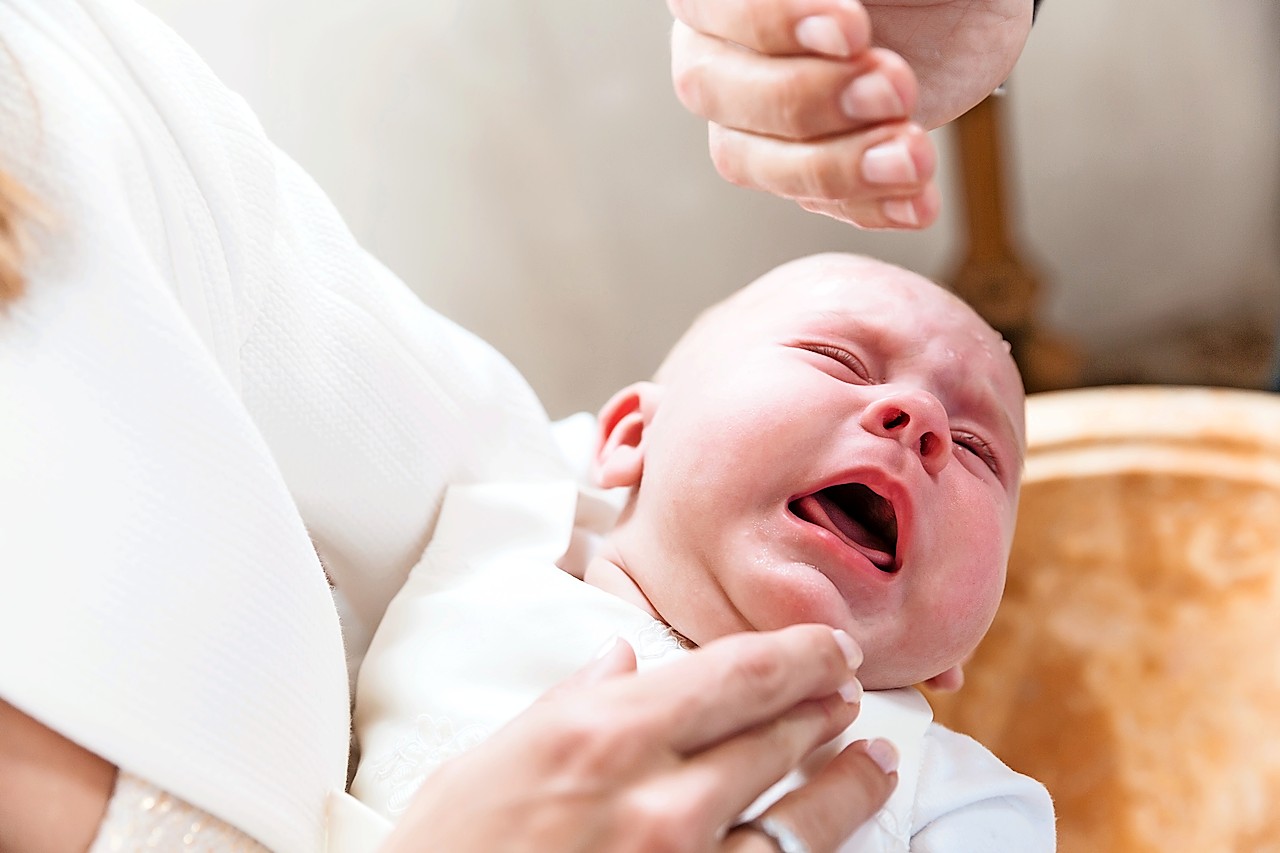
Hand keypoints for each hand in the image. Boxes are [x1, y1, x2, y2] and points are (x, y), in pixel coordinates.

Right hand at [385, 625, 897, 851]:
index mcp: (604, 735)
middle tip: (850, 690)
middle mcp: (660, 797)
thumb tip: (621, 661)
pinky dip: (811, 852)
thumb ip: (568, 705)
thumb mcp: (488, 764)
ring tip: (872, 759)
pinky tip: (828, 840)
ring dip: (847, 783)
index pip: (735, 676)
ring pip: (801, 818)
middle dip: (825, 706)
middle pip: (777, 736)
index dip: (797, 656)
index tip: (828, 645)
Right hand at [668, 0, 1033, 228]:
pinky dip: (870, 205)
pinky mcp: (802, 168)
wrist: (964, 12)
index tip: (853, 31)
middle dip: (809, 98)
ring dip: (836, 166)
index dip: (772, 22)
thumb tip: (829, 13)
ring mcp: (754, 120)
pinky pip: (814, 203)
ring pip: (749, 160)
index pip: (710, 5)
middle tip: (895, 89)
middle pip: (713, 90)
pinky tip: (918, 200)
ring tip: (913, 157)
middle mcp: (719, 52)